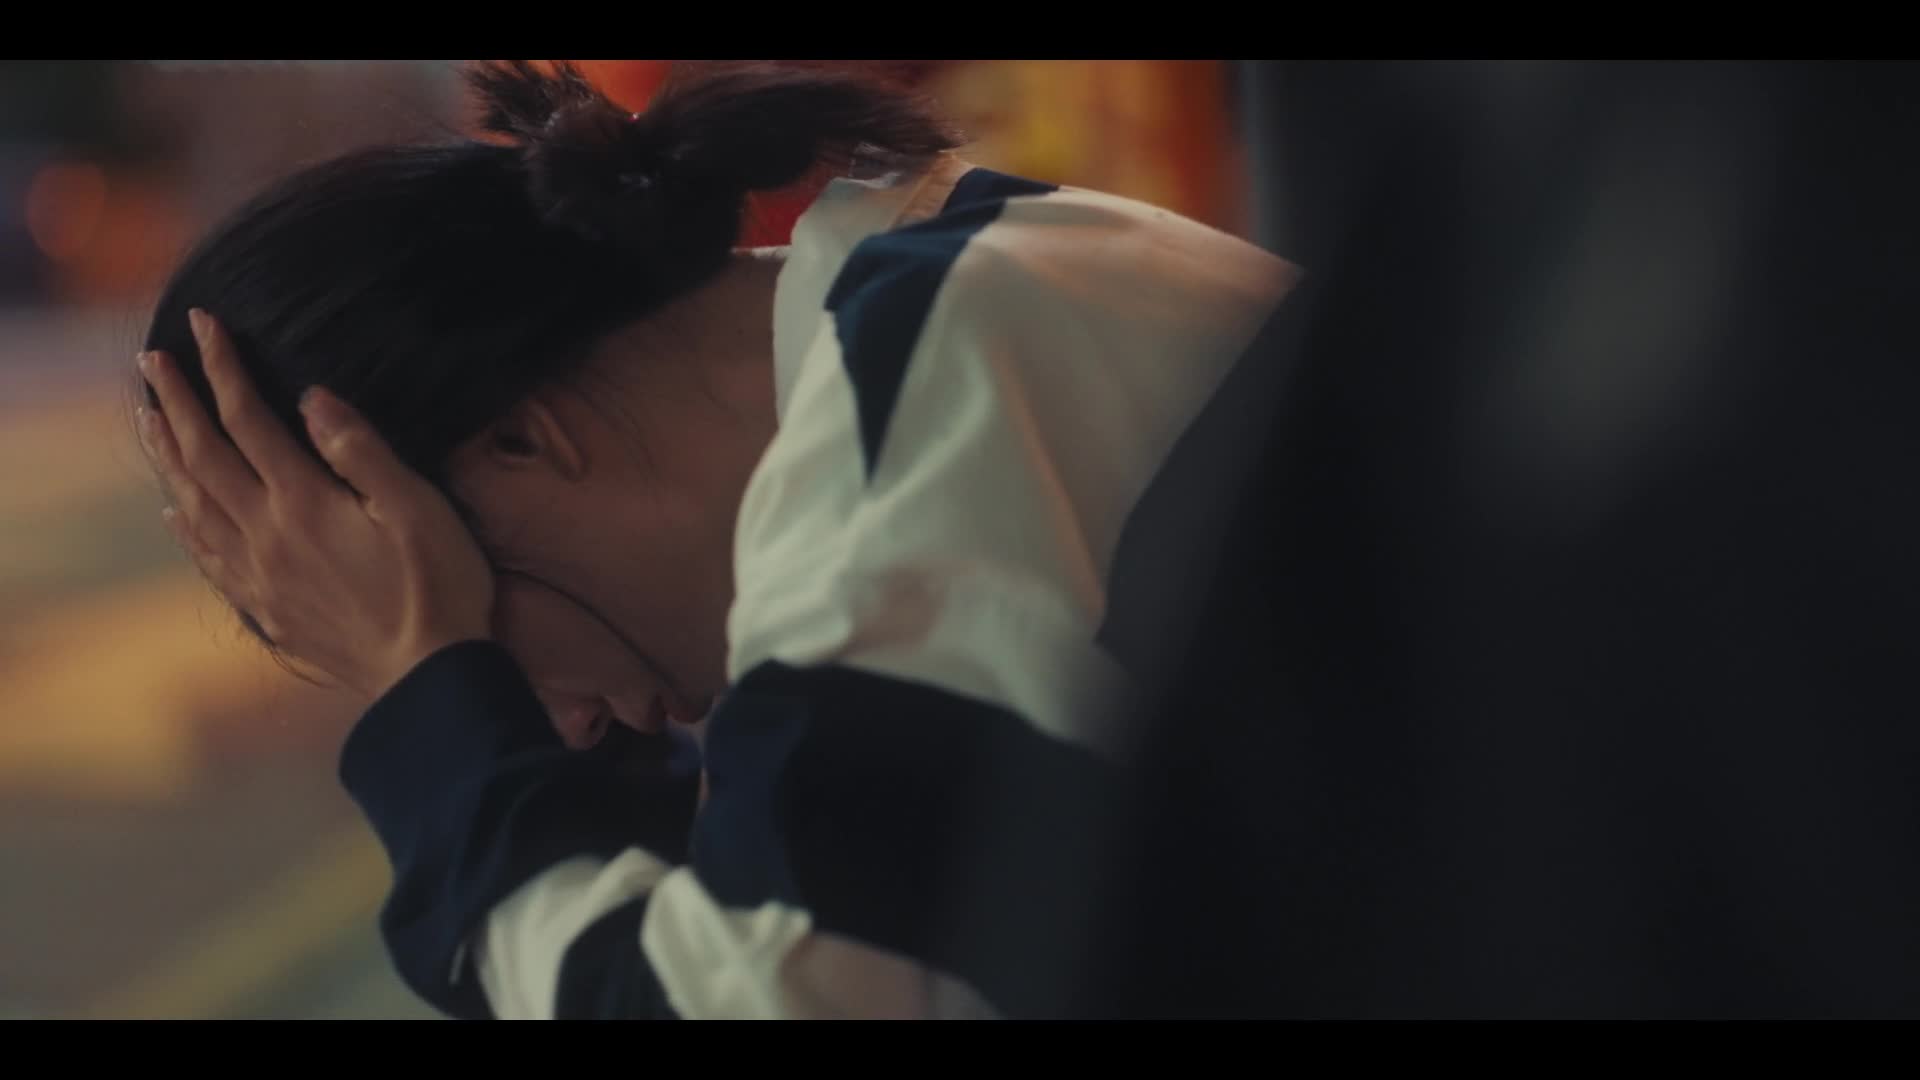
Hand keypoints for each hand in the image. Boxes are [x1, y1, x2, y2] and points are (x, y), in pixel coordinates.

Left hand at [139, 309, 494, 699]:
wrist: (426, 677)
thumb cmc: (439, 587)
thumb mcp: (416, 508)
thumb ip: (361, 451)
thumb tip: (312, 397)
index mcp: (303, 502)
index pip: (249, 419)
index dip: (223, 368)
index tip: (203, 325)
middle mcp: (267, 536)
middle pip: (205, 457)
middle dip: (175, 402)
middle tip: (150, 359)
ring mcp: (261, 577)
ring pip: (194, 506)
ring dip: (167, 458)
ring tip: (147, 420)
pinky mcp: (268, 610)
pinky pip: (209, 559)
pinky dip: (185, 526)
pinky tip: (176, 513)